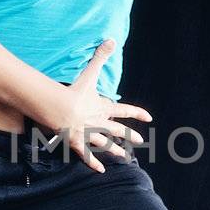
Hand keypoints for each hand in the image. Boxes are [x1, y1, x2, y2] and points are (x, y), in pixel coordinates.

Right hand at [46, 39, 152, 174]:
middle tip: (140, 141)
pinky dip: (93, 162)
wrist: (60, 108)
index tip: (149, 117)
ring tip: (123, 158)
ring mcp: (89, 133)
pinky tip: (99, 170)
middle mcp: (99, 122)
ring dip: (114, 150)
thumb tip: (111, 39)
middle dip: (128, 135)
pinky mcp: (77, 142)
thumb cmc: (74, 91)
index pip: (125, 110)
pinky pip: (86, 154)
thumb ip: (100, 57)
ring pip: (105, 143)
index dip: (137, 113)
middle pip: (117, 130)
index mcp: (103, 108)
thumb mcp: (89, 73)